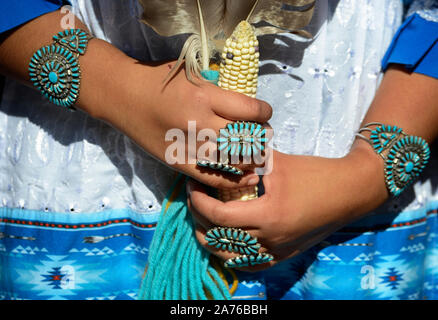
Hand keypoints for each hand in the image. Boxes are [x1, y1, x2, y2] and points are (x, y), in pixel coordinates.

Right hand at [99, 60, 271, 189]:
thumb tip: (245, 107)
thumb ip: (218, 92)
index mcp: (206, 97)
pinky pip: (211, 177)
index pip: (250, 111)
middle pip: (245, 137)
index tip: (265, 113)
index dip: (264, 113)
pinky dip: (232, 180)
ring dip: (251, 159)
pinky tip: (246, 178)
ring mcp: (188, 146)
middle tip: (265, 137)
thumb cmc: (157, 79)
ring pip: (232, 160)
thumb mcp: (192, 76)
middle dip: (261, 138)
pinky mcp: (177, 162)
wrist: (122, 94)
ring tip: (257, 156)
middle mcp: (200, 123)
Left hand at [187, 141, 388, 270]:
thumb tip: (218, 148)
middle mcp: (271, 239)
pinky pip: (251, 264)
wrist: (350, 191)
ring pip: (232, 257)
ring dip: (211, 240)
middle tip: (194, 200)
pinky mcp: (286, 255)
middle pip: (220, 238)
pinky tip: (225, 243)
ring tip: (203, 221)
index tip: (193, 186)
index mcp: (268, 215)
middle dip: (199, 219)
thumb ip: (247, 156)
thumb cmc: (315, 173)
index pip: (218, 216)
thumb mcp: (278, 161)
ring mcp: (279, 251)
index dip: (199, 201)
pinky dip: (233, 256)